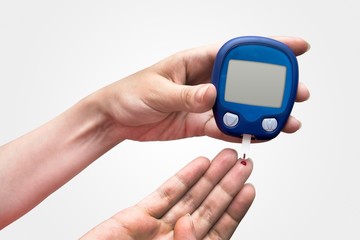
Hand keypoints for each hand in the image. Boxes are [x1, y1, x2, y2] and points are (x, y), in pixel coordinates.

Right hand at [80, 149, 254, 238]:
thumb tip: (190, 223)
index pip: (220, 229)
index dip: (235, 209)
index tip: (249, 189)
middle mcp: (176, 239)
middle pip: (208, 207)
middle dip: (226, 185)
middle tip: (243, 164)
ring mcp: (157, 226)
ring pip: (190, 195)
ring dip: (209, 176)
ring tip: (225, 158)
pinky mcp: (137, 216)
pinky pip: (165, 193)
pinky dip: (182, 177)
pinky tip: (198, 164)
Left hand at [94, 36, 309, 141]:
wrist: (117, 118)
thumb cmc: (130, 94)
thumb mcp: (156, 90)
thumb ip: (185, 94)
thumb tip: (213, 94)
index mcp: (196, 61)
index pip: (237, 50)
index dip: (268, 48)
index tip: (295, 48)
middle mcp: (205, 80)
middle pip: (247, 80)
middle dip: (275, 86)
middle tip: (298, 94)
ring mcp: (204, 103)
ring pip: (240, 106)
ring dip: (263, 113)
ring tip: (286, 121)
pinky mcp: (199, 122)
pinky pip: (225, 127)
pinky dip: (242, 131)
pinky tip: (259, 136)